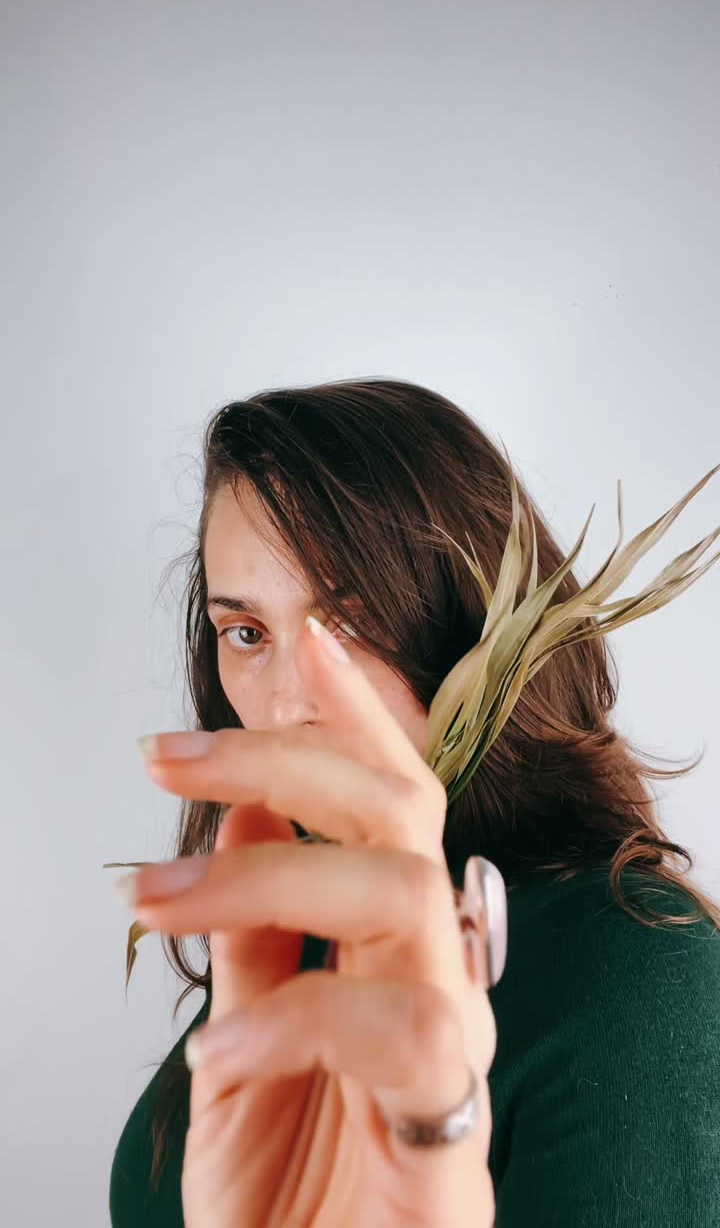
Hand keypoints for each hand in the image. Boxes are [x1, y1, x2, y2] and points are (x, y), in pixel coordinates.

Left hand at [125, 616, 497, 1226]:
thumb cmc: (287, 1193)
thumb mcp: (242, 1041)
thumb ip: (255, 931)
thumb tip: (240, 809)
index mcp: (387, 945)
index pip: (391, 798)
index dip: (356, 714)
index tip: (305, 640)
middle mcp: (433, 972)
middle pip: (400, 811)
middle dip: (285, 757)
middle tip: (167, 755)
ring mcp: (453, 1044)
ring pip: (399, 889)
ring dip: (263, 874)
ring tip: (152, 899)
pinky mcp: (454, 1125)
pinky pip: (397, 1030)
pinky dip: (288, 1020)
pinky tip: (212, 1052)